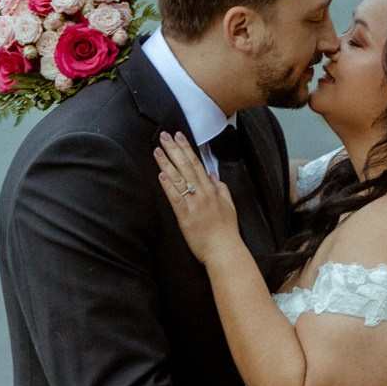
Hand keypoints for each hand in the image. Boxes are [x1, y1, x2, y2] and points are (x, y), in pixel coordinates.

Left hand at [154, 130, 241, 262]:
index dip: (186, 148)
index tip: (179, 136)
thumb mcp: (229, 205)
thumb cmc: (226, 230)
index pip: (197, 163)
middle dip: (174, 149)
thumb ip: (221, 188)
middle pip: (186, 166)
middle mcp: (202, 193)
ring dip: (166, 162)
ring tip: (157, 150)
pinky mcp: (185, 216)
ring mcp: (193, 204)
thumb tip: (212, 175)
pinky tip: (160, 174)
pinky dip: (168, 185)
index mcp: (211, 189)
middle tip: (164, 135)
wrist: (224, 249)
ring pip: (178, 178)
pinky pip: (175, 197)